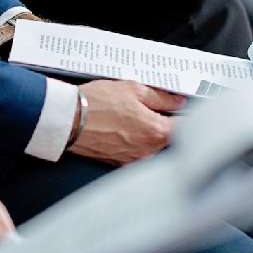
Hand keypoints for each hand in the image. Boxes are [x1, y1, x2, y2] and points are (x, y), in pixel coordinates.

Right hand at [69, 80, 185, 165]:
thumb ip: (161, 97)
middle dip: (164, 123)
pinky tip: (121, 129)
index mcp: (157, 132)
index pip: (184, 125)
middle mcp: (149, 151)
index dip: (181, 113)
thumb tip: (178, 101)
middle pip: (169, 138)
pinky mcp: (119, 163)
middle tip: (151, 107)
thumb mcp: (133, 89)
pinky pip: (136, 153)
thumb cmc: (97, 103)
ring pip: (152, 146)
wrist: (68, 120)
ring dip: (148, 134)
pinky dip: (133, 143)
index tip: (176, 106)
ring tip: (131, 118)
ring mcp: (134, 160)